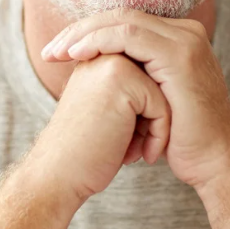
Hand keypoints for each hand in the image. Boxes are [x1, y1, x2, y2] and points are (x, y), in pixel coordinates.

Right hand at [0, 54, 170, 228]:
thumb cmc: (88, 152)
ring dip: (158, 128)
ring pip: (163, 94)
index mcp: (99, 59)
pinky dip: (160, 135)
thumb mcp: (110, 114)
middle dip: (152, 119)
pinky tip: (142, 155)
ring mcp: (112, 62)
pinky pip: (162, 105)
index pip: (149, 82)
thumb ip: (133, 93)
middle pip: (159, 86)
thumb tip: (171, 88)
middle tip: (132, 147)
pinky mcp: (123, 79)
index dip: (145, 117)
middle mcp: (104, 54)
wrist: (58, 174)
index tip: (124, 141)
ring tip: (135, 150)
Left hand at [41, 8, 229, 190]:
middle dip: (80, 30)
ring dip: (84, 34)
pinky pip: (130, 36)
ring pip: (123, 20)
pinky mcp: (180, 55)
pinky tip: (78, 55)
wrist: (215, 164)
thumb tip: (97, 69)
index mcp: (180, 38)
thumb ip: (135, 77)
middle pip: (122, 15)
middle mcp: (186, 33)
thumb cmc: (181, 140)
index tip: (58, 51)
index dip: (89, 32)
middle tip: (50, 50)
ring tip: (57, 52)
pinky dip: (100, 41)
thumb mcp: (154, 100)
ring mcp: (185, 41)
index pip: (126, 21)